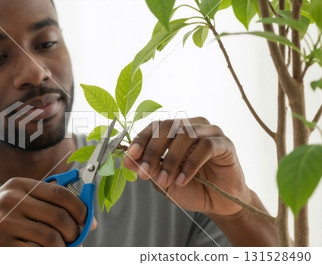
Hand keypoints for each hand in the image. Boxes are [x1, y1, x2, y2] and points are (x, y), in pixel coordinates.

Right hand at [0, 177, 95, 245]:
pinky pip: (39, 254)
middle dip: (75, 232)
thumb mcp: (11, 203)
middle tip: (75, 240)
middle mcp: (11, 200)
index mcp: (17, 185)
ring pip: (52, 239)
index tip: (87, 221)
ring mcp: (4, 223)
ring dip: (63, 249)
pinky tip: (43, 254)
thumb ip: (41, 202)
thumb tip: (83, 215)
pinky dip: (48, 256)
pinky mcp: (1, 245)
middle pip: (60, 217)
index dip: (80, 208)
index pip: (60, 193)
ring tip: (60, 250)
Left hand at [123, 117, 249, 215]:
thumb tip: (127, 159)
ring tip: (165, 181)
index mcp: (177, 130)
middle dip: (153, 151)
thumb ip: (147, 168)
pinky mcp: (225, 144)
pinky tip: (183, 180)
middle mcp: (193, 126)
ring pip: (185, 135)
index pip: (156, 127)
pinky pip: (206, 147)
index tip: (131, 155)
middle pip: (168, 127)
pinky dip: (190, 164)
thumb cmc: (191, 187)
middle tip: (144, 172)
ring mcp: (210, 132)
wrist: (219, 203)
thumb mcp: (163, 180)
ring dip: (171, 160)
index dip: (142, 139)